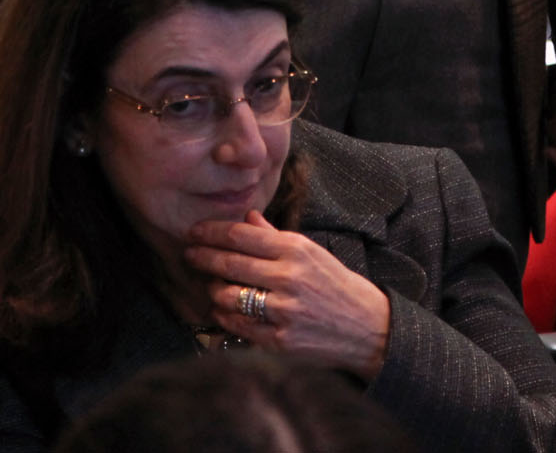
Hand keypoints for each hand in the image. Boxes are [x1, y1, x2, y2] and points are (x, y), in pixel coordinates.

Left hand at [185, 211, 392, 379]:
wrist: (366, 327)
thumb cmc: (334, 285)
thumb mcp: (310, 252)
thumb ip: (275, 236)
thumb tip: (246, 217)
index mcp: (295, 249)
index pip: (240, 235)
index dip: (211, 232)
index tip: (194, 232)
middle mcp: (287, 277)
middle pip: (228, 263)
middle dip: (201, 257)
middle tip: (189, 254)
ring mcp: (283, 310)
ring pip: (227, 296)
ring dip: (212, 290)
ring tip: (211, 285)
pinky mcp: (279, 339)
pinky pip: (237, 325)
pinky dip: (224, 315)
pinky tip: (223, 309)